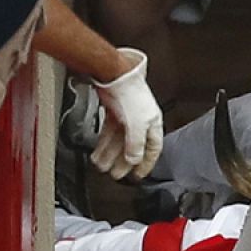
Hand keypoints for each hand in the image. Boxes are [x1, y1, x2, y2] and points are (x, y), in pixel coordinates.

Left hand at [90, 48, 162, 179]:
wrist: (114, 75)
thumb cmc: (131, 93)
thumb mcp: (137, 125)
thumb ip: (136, 145)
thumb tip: (134, 160)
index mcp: (153, 123)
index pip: (153, 149)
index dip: (146, 163)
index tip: (138, 175)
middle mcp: (140, 120)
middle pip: (132, 146)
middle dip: (123, 162)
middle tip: (116, 174)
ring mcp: (126, 115)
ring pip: (118, 140)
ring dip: (110, 155)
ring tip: (102, 166)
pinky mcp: (113, 110)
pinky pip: (108, 132)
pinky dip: (103, 144)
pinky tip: (98, 152)